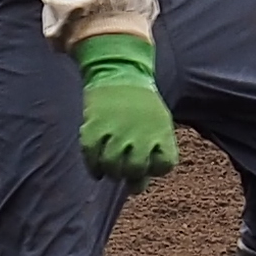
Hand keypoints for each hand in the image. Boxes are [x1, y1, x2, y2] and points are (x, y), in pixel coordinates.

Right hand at [73, 31, 176, 180]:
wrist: (119, 69)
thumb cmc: (141, 104)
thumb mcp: (159, 122)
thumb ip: (154, 151)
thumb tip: (137, 185)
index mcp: (161, 131)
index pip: (164, 165)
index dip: (155, 169)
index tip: (148, 163)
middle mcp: (140, 133)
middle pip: (135, 170)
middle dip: (130, 175)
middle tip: (124, 171)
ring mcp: (116, 130)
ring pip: (112, 166)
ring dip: (110, 173)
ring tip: (109, 170)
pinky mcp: (94, 126)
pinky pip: (91, 156)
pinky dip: (93, 167)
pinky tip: (96, 170)